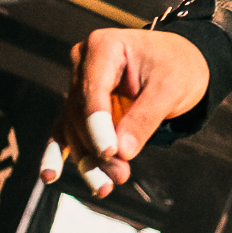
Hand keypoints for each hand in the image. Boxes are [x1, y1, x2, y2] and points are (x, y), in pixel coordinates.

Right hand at [42, 27, 208, 197]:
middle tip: (120, 175)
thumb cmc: (178, 66)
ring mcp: (79, 85)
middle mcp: (83, 63)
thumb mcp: (170, 88)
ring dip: (88, 160)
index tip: (110, 152)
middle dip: (97, 149)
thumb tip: (121, 153)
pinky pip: (66, 132)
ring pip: (74, 129)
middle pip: (81, 114)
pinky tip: (49, 175)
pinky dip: (59, 154)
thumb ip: (144, 118)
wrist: (182, 63)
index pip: (93, 90)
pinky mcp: (80, 106)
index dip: (98, 124)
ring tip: (106, 186)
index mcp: (104, 46)